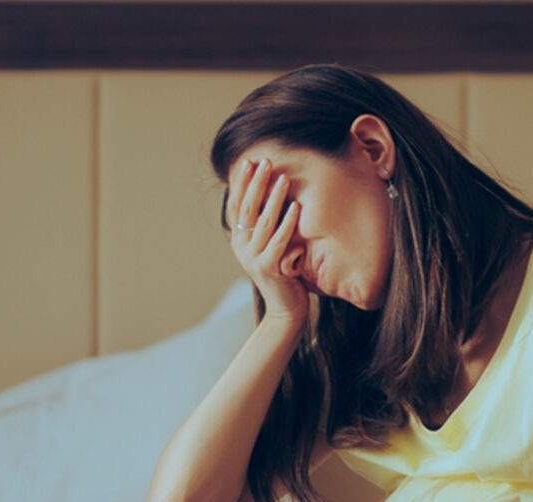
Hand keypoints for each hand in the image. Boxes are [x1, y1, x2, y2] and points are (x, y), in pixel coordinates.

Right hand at [226, 157, 308, 325]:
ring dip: (273, 198)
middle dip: (256, 183)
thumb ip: (266, 228)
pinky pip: (279, 240)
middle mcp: (242, 248)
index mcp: (239, 241)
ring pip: (263, 222)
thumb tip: (271, 197)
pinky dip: (287, 222)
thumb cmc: (283, 275)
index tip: (249, 162)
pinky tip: (295, 207)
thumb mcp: (270, 248)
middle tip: (266, 161)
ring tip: (283, 178)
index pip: (237, 206)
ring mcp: (253, 258)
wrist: (285, 309)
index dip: (242, 184)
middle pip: (247, 209)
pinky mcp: (269, 268)